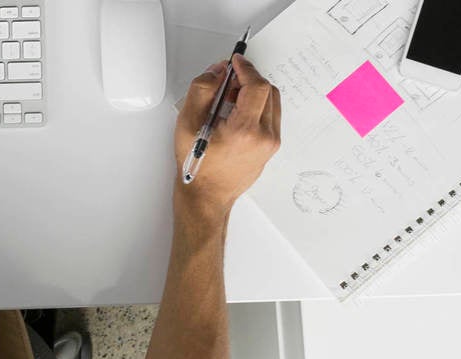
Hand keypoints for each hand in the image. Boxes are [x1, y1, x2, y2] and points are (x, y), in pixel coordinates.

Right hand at [175, 55, 281, 215]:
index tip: (236, 61)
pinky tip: (236, 112)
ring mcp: (271, 143)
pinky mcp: (271, 147)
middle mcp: (264, 137)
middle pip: (268, 91)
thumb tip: (218, 72)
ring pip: (271, 102)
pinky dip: (257, 106)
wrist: (207, 196)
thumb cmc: (197, 165)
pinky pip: (270, 116)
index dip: (246, 68)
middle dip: (249, 79)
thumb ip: (202, 89)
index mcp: (245, 130)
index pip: (257, 86)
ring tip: (230, 98)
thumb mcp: (188, 122)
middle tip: (228, 80)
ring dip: (254, 92)